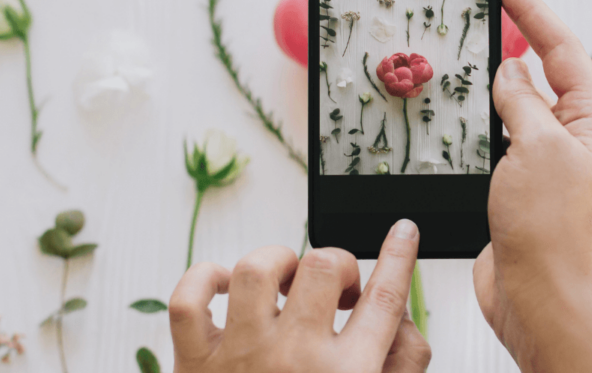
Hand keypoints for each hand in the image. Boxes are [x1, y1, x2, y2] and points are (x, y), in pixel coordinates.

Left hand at [170, 219, 430, 372]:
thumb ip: (402, 365)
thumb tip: (399, 320)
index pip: (384, 298)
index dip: (398, 256)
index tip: (402, 232)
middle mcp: (295, 360)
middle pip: (324, 268)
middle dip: (338, 264)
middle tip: (337, 288)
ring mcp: (241, 357)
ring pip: (257, 269)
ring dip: (278, 261)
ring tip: (286, 280)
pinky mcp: (195, 363)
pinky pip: (189, 299)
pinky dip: (203, 280)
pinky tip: (224, 286)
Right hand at [473, 0, 591, 371]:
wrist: (541, 300)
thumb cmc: (552, 230)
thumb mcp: (535, 146)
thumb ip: (520, 99)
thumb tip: (511, 69)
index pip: (561, 47)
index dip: (531, 8)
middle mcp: (574, 137)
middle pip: (540, 72)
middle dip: (511, 39)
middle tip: (477, 7)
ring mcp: (546, 163)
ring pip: (515, 107)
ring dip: (490, 86)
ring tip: (461, 58)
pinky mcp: (520, 187)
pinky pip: (497, 140)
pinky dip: (478, 124)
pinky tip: (456, 115)